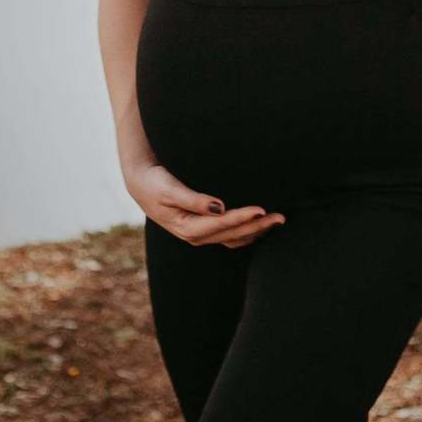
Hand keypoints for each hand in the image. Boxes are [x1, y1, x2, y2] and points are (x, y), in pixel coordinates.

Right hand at [122, 159, 285, 249]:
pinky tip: (259, 224)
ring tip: (276, 221)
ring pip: (234, 238)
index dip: (243, 217)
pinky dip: (247, 232)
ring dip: (256, 231)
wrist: (141, 184)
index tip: (262, 209)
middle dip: (257, 226)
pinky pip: (230, 236)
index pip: (222, 224)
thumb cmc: (155, 182)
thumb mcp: (169, 189)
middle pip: (233, 235)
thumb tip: (219, 207)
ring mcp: (200, 235)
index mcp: (187, 227)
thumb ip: (193, 199)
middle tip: (280, 217)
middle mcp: (195, 235)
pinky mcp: (203, 229)